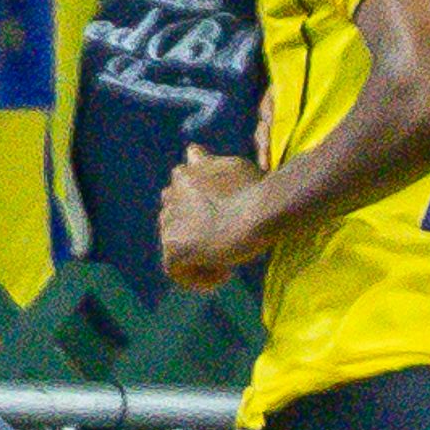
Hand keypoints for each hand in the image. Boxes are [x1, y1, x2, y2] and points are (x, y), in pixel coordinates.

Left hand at [157, 148, 266, 286]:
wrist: (259, 210)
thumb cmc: (257, 189)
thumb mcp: (236, 166)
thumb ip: (215, 165)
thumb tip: (198, 152)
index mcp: (188, 170)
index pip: (181, 179)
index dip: (195, 198)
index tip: (216, 210)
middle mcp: (173, 191)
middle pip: (174, 212)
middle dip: (193, 225)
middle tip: (222, 237)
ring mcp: (170, 219)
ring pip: (175, 241)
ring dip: (195, 251)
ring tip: (225, 257)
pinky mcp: (173, 245)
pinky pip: (177, 270)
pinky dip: (198, 276)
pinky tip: (224, 272)